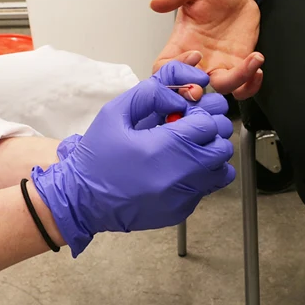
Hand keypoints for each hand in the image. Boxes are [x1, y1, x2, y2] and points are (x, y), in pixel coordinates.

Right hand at [31, 61, 235, 255]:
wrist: (82, 201)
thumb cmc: (96, 157)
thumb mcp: (114, 113)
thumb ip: (150, 93)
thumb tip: (179, 94)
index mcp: (162, 147)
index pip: (208, 124)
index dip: (199, 114)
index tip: (185, 115)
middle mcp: (178, 175)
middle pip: (221, 147)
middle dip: (210, 134)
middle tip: (190, 131)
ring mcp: (182, 196)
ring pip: (221, 170)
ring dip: (211, 156)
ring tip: (188, 150)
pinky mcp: (181, 211)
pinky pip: (207, 189)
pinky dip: (200, 177)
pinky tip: (176, 170)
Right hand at [151, 0, 263, 98]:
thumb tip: (156, 2)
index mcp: (180, 44)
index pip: (164, 70)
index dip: (174, 72)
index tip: (193, 54)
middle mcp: (198, 60)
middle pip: (188, 89)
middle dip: (196, 91)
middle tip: (205, 82)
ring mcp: (219, 65)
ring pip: (221, 88)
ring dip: (237, 81)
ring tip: (251, 60)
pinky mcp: (239, 64)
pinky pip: (243, 87)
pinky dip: (251, 85)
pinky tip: (257, 63)